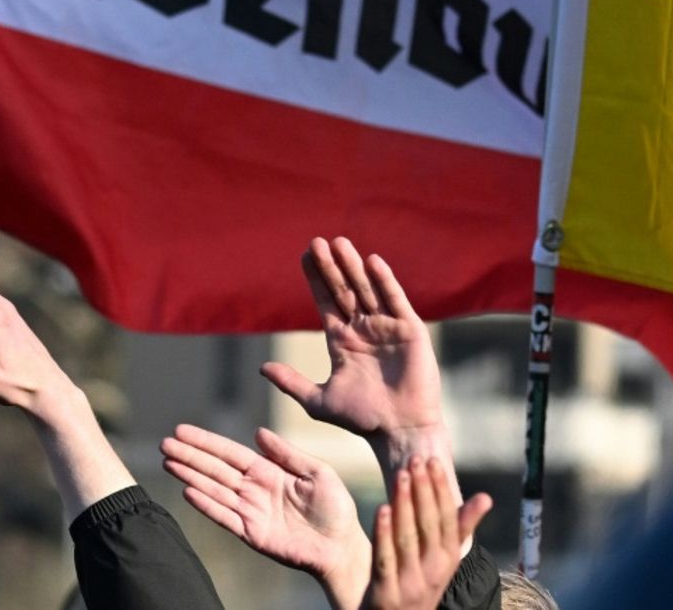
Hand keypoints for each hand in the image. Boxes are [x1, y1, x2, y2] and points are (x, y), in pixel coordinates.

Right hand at [161, 425, 369, 609]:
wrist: (341, 547)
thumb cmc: (335, 508)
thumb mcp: (317, 472)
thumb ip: (287, 454)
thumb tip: (258, 433)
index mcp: (269, 471)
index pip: (231, 453)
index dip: (207, 442)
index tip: (183, 430)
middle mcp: (254, 489)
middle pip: (215, 469)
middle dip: (190, 456)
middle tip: (164, 443)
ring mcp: (250, 512)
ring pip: (214, 490)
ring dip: (190, 476)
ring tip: (168, 462)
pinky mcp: (251, 533)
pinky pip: (224, 517)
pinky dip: (206, 505)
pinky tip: (187, 492)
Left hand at [262, 237, 442, 440]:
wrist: (399, 431)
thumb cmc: (362, 420)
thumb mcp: (319, 400)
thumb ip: (291, 382)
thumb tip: (261, 368)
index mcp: (342, 341)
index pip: (325, 301)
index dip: (315, 278)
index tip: (304, 255)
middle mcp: (364, 329)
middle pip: (344, 290)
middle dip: (330, 267)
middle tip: (317, 242)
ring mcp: (387, 327)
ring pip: (367, 290)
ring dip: (353, 267)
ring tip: (339, 243)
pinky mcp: (410, 330)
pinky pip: (395, 300)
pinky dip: (385, 281)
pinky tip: (372, 262)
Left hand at [363, 458, 490, 609]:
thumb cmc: (421, 583)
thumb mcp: (444, 558)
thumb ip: (460, 526)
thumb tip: (486, 497)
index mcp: (449, 559)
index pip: (447, 518)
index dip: (440, 489)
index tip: (434, 460)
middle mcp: (434, 571)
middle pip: (429, 525)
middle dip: (423, 490)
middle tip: (416, 459)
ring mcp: (410, 583)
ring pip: (408, 538)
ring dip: (405, 504)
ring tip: (401, 475)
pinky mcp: (386, 593)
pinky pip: (385, 559)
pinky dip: (384, 533)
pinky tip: (382, 509)